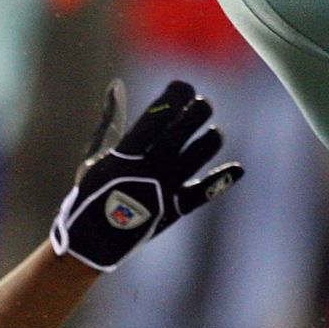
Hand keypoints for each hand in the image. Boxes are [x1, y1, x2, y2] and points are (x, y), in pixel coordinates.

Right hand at [49, 81, 243, 271]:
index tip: (185, 87)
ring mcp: (164, 187)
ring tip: (213, 133)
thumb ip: (110, 121)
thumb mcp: (96, 156)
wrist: (91, 241)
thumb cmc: (91, 194)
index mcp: (125, 153)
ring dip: (211, 140)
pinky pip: (205, 191)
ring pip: (199, 154)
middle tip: (202, 105)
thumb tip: (117, 87)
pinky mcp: (176, 208)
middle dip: (197, 111)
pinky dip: (223, 179)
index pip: (157, 116)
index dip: (175, 97)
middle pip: (182, 130)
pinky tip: (237, 168)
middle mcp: (148, 167)